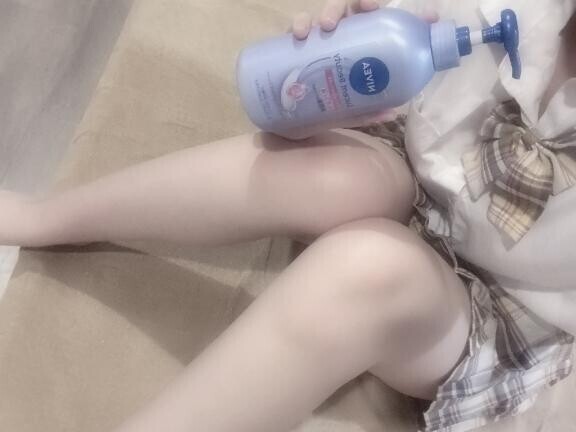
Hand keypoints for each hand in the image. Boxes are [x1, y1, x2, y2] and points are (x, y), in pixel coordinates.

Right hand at [290, 0, 438, 127]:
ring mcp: (317, 41)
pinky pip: (297, 27)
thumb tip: (392, 111)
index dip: (395, 13)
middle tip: (366, 7)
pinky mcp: (294, 46)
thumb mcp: (350, 111)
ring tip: (327, 26)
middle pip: (352, 9)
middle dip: (361, 2)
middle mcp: (340, 38)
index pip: (378, 23)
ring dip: (329, 11)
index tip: (409, 13)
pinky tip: (301, 35)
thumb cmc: (326, 111)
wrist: (291, 125)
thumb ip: (368, 109)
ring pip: (325, 13)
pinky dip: (299, 25)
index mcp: (359, 47)